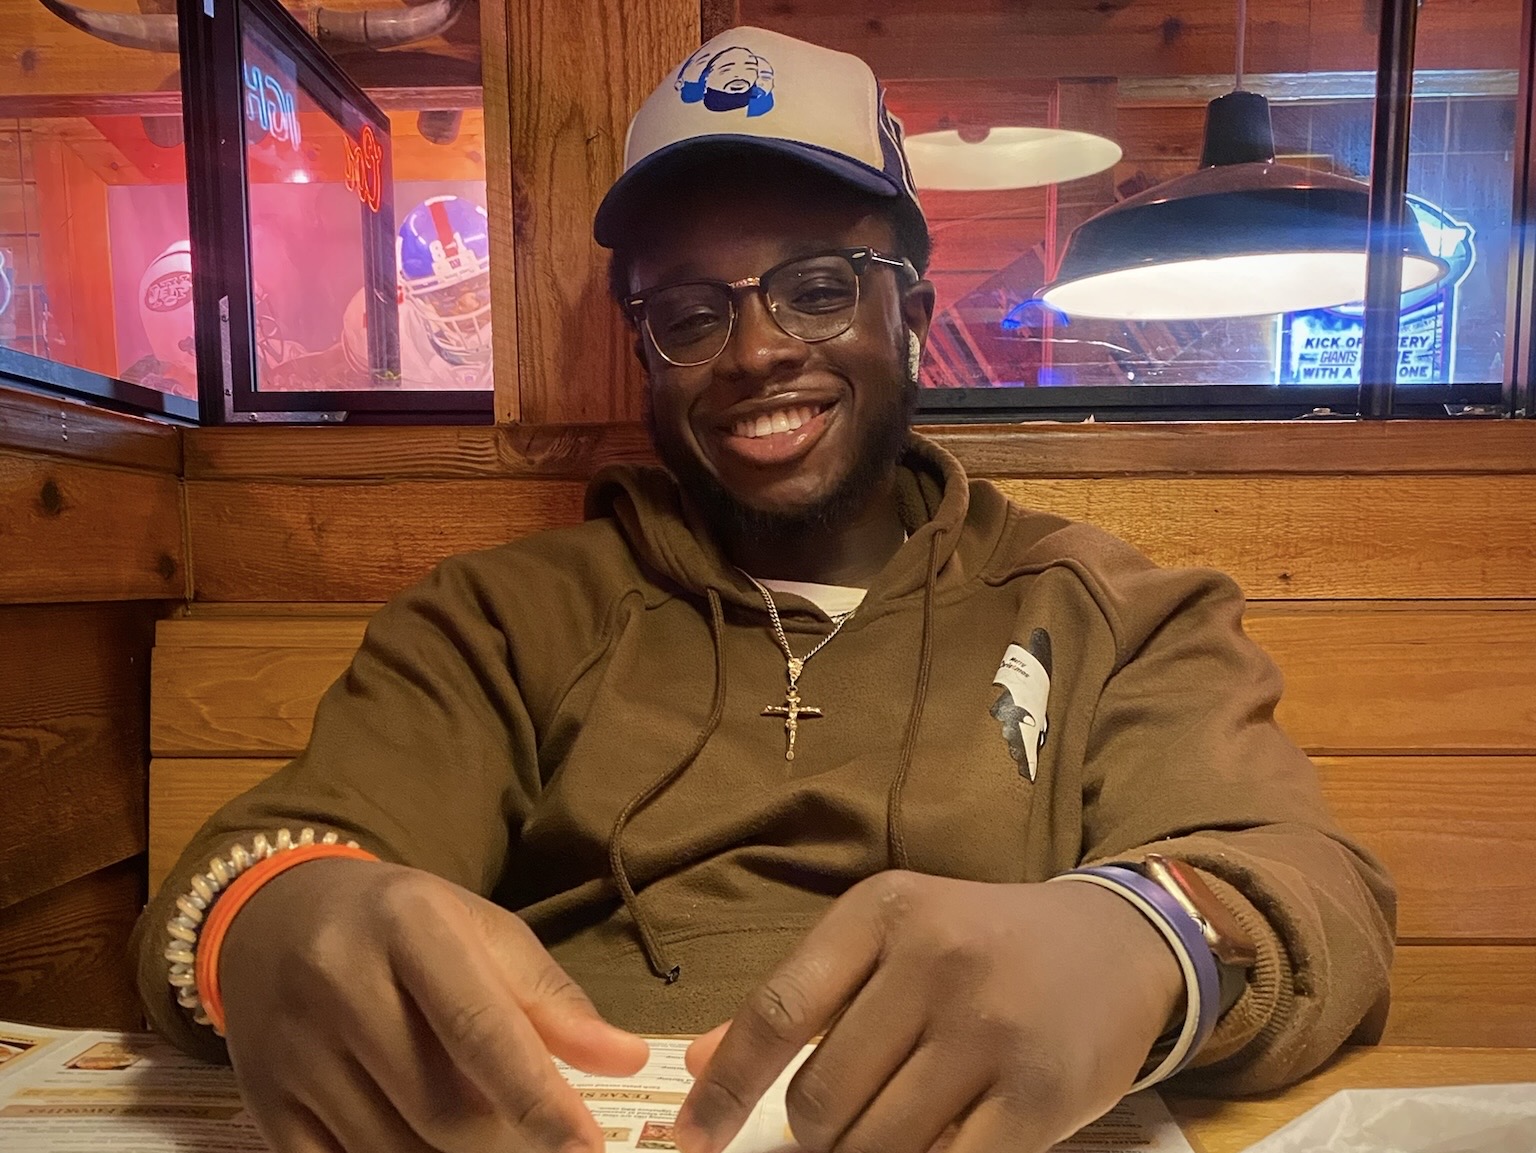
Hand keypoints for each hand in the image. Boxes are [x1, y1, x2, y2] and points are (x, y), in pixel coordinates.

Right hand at [219, 858, 648, 1152]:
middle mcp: (339, 983)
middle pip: (442, 1108)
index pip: (480, 1028)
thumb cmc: (405, 926)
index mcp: (409, 925)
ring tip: (483, 1134)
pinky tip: (424, 1147)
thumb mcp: (482, 933)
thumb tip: (627, 1060)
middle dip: (506, 1141)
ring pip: (394, 1151)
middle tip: (538, 1138)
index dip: (539, 1098)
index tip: (587, 1146)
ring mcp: (293, 1049)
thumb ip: (551, 999)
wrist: (276, 916)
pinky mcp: (262, 1103)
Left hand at [676, 872, 1182, 1152]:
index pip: (777, 1012)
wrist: (1116, 945)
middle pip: (821, 1096)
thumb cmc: (982, 945)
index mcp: (883, 912)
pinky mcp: (1039, 1095)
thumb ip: (801, 998)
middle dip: (815, 1133)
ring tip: (890, 1130)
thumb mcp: (890, 939)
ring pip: (876, 1145)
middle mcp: (935, 960)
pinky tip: (931, 1145)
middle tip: (841, 1125)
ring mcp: (990, 1029)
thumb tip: (700, 1062)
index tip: (692, 1137)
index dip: (724, 1089)